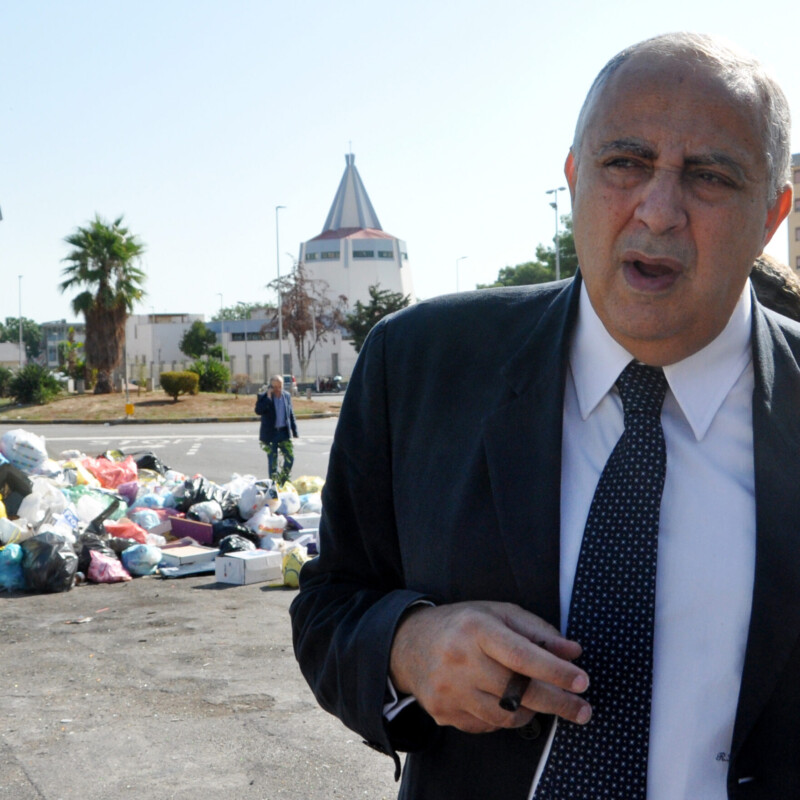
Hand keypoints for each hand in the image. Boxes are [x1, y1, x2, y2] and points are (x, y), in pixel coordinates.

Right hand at [389, 601, 589, 733]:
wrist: (409, 644)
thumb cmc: (462, 624)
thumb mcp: (498, 613)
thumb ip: (537, 631)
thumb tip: (573, 652)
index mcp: (475, 629)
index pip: (522, 655)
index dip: (555, 671)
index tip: (582, 681)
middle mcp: (460, 660)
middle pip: (518, 691)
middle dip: (558, 702)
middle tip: (583, 709)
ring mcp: (449, 689)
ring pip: (505, 715)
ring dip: (530, 711)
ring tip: (537, 700)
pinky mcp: (443, 712)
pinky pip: (486, 725)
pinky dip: (502, 716)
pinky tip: (501, 699)